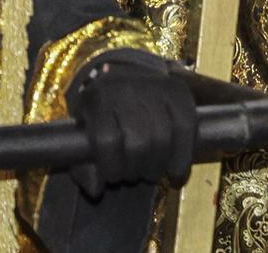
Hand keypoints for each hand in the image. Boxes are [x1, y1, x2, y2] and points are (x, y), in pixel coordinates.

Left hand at [68, 56, 197, 199]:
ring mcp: (155, 87)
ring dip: (158, 165)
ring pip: (163, 137)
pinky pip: (186, 127)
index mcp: (98, 98)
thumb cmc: (100, 114)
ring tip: (151, 172)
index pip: (107, 140)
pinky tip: (176, 171)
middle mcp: (127, 88)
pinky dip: (183, 155)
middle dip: (136, 169)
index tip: (113, 177)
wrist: (123, 77)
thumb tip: (97, 190)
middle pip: (138, 142)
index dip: (112, 167)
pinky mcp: (178, 90)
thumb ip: (82, 166)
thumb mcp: (81, 134)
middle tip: (134, 175)